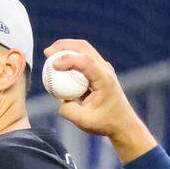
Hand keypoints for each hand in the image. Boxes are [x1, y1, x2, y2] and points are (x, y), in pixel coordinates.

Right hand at [42, 39, 155, 162]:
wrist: (122, 122)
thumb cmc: (105, 123)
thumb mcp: (84, 122)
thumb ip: (68, 111)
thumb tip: (58, 99)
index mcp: (104, 79)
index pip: (85, 61)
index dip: (67, 59)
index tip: (53, 65)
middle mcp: (105, 69)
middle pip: (84, 47)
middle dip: (63, 45)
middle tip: (47, 52)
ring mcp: (103, 68)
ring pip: (84, 49)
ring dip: (66, 48)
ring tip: (50, 54)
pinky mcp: (99, 71)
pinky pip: (83, 59)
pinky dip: (70, 57)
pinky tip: (57, 64)